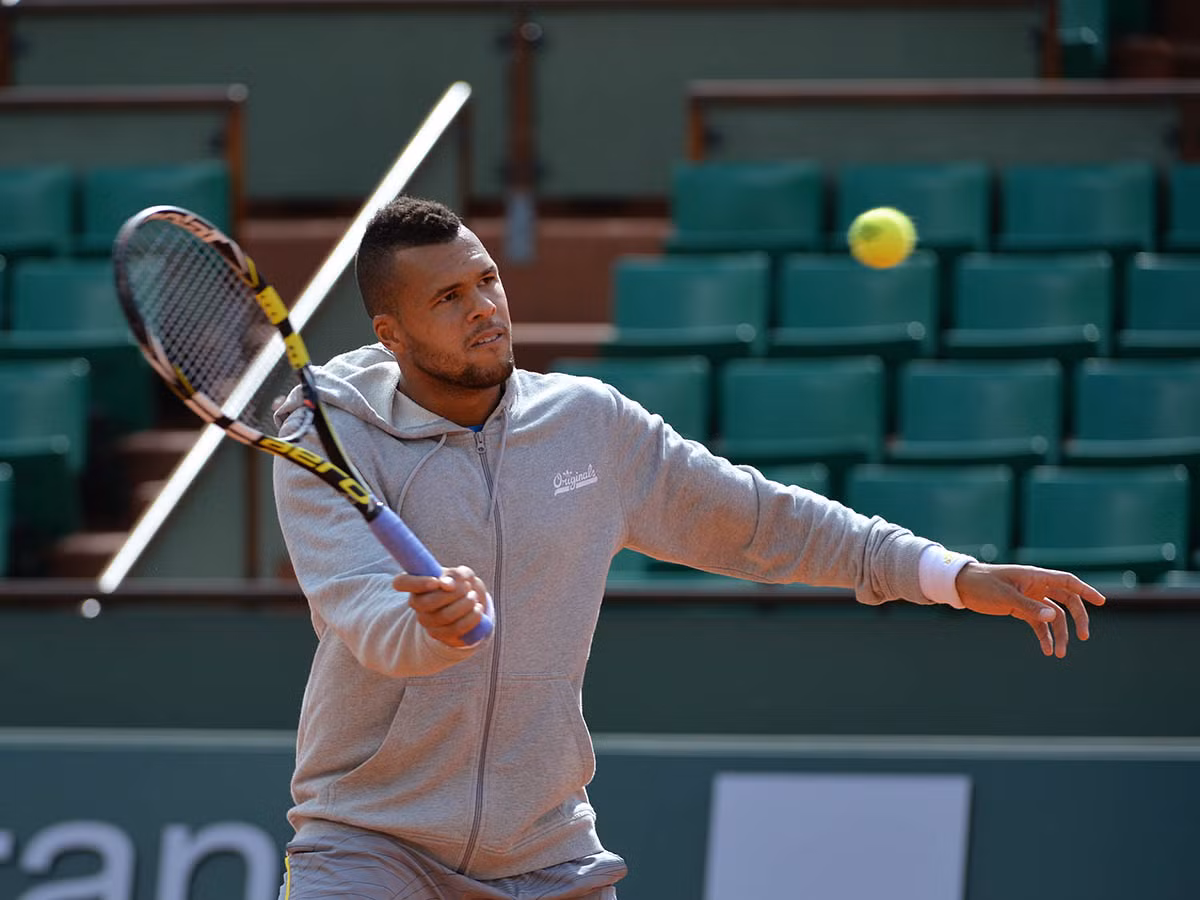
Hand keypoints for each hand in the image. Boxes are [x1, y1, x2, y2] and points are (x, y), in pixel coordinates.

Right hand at [392, 565, 489, 647]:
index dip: (417, 583)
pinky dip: (471, 618)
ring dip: (464, 605)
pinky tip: (478, 609)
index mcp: (416, 584)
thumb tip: (447, 584)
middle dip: (453, 593)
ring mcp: (427, 620)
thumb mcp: (462, 574)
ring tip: (474, 597)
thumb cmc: (460, 584)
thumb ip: (456, 574)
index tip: (436, 581)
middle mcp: (417, 603)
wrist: (469, 604)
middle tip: (467, 586)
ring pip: (443, 616)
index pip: (401, 582)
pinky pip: (455, 629)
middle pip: (426, 603)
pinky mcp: (440, 634)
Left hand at [955, 563, 1105, 658]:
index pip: (1068, 581)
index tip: (1101, 602)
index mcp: (1036, 577)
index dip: (1086, 590)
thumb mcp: (1006, 596)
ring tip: (1060, 653)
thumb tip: (1054, 617)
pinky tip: (1046, 650)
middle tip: (1084, 636)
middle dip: (1077, 619)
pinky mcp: (1021, 609)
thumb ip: (1030, 607)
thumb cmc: (983, 585)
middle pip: (1066, 601)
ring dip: (1059, 634)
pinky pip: (1039, 623)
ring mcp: (1030, 598)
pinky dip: (1044, 636)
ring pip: (1054, 616)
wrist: (962, 586)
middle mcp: (1037, 586)